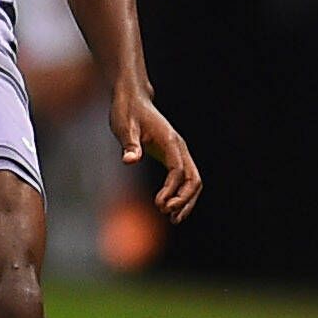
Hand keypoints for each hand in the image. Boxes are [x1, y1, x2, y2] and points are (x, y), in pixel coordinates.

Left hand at [110, 82, 201, 221]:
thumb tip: (130, 160)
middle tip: (167, 214)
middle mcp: (179, 147)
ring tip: (173, 219)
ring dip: (186, 201)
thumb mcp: (123, 126)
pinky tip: (170, 208)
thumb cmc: (127, 111)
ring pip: (193, 180)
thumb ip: (129, 144)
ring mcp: (178, 152)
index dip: (171, 189)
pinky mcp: (173, 156)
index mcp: (169, 141)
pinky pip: (184, 178)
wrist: (133, 99)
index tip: (159, 204)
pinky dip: (181, 194)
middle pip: (193, 178)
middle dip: (184, 199)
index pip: (178, 169)